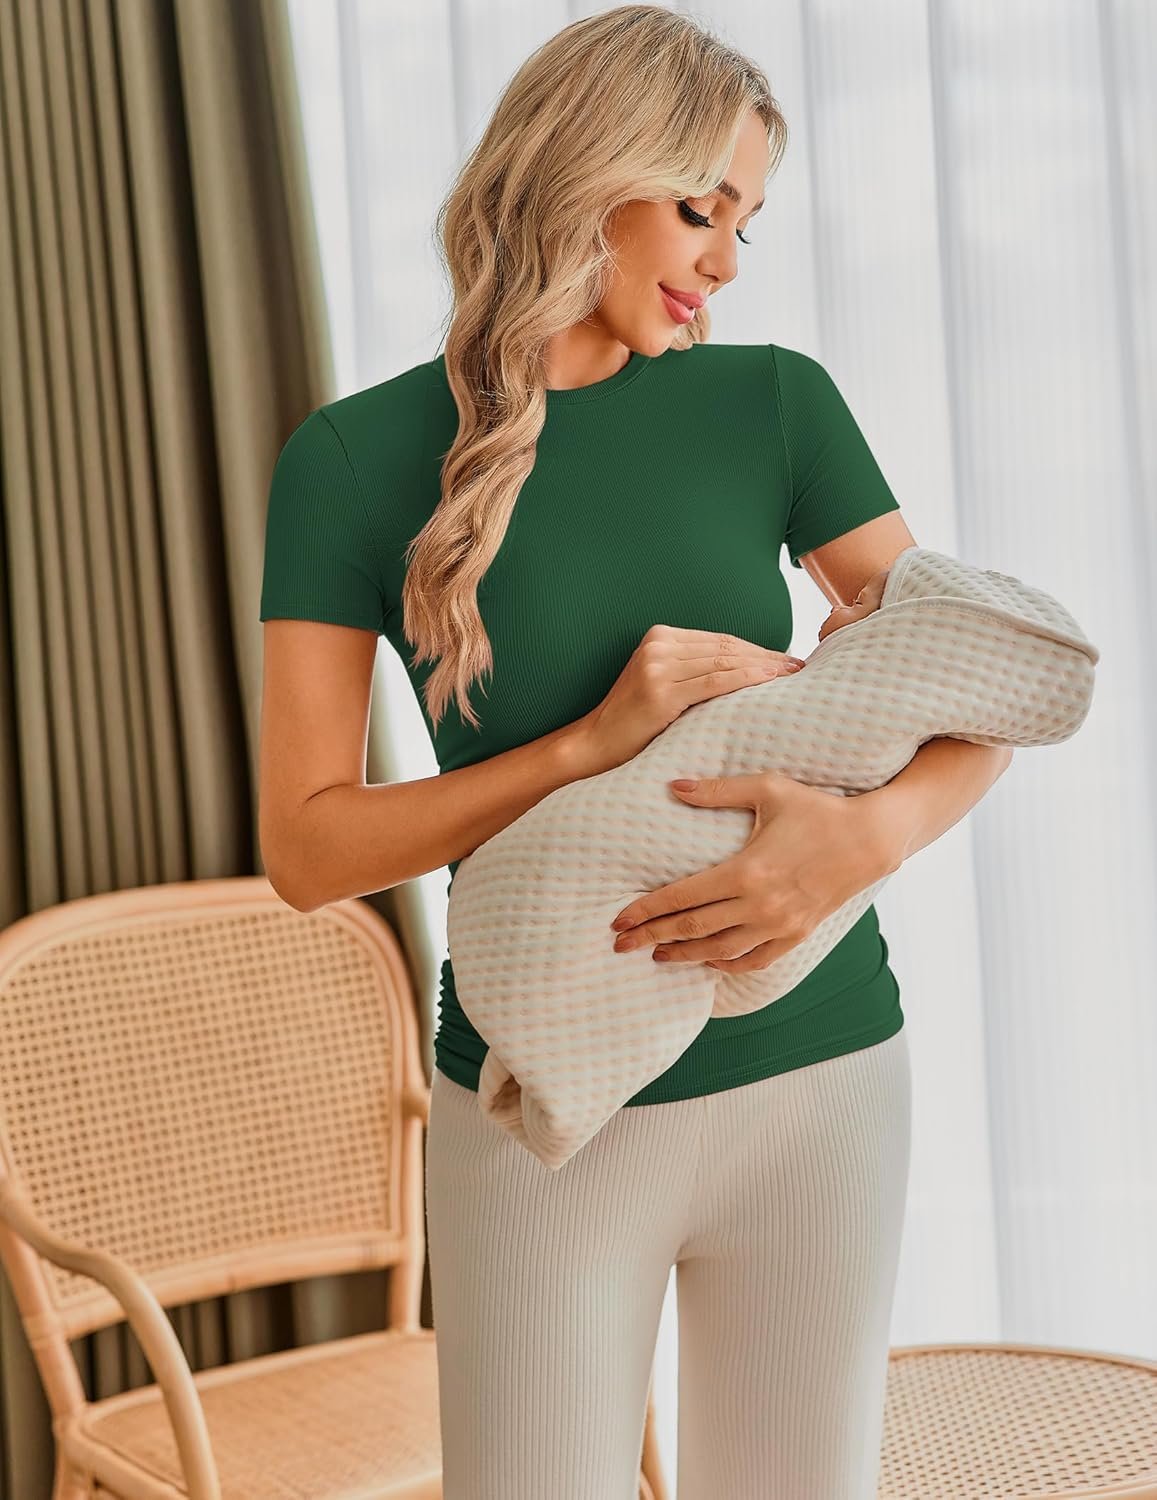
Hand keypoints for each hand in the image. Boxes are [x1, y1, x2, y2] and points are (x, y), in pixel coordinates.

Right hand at [572, 625, 804, 777]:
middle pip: (726, 648)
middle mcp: (658, 645)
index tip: (786, 658)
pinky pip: (714, 682)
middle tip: (799, 666)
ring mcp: (657, 666)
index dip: (757, 648)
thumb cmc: (634, 721)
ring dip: (763, 667)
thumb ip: (693, 670)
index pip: (721, 640)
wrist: (595, 744)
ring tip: (791, 675)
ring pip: (724, 662)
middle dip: (766, 656)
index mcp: (659, 636)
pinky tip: (769, 682)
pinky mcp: (660, 691)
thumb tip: (748, 669)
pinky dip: (746, 680)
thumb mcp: (662, 683)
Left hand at [608, 772, 899, 971]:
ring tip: (656, 955)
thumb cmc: (817, 808)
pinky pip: (754, 960)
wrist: (870, 839)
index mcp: (745, 870)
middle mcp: (759, 905)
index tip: (617, 921)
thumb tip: (672, 785)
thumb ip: (716, 790)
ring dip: (683, 955)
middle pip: (692, 929)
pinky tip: (708, 962)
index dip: (645, 911)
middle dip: (651, 938)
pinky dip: (727, 965)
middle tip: (620, 946)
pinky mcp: (797, 934)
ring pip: (719, 951)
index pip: (681, 897)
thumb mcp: (767, 788)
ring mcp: (780, 924)